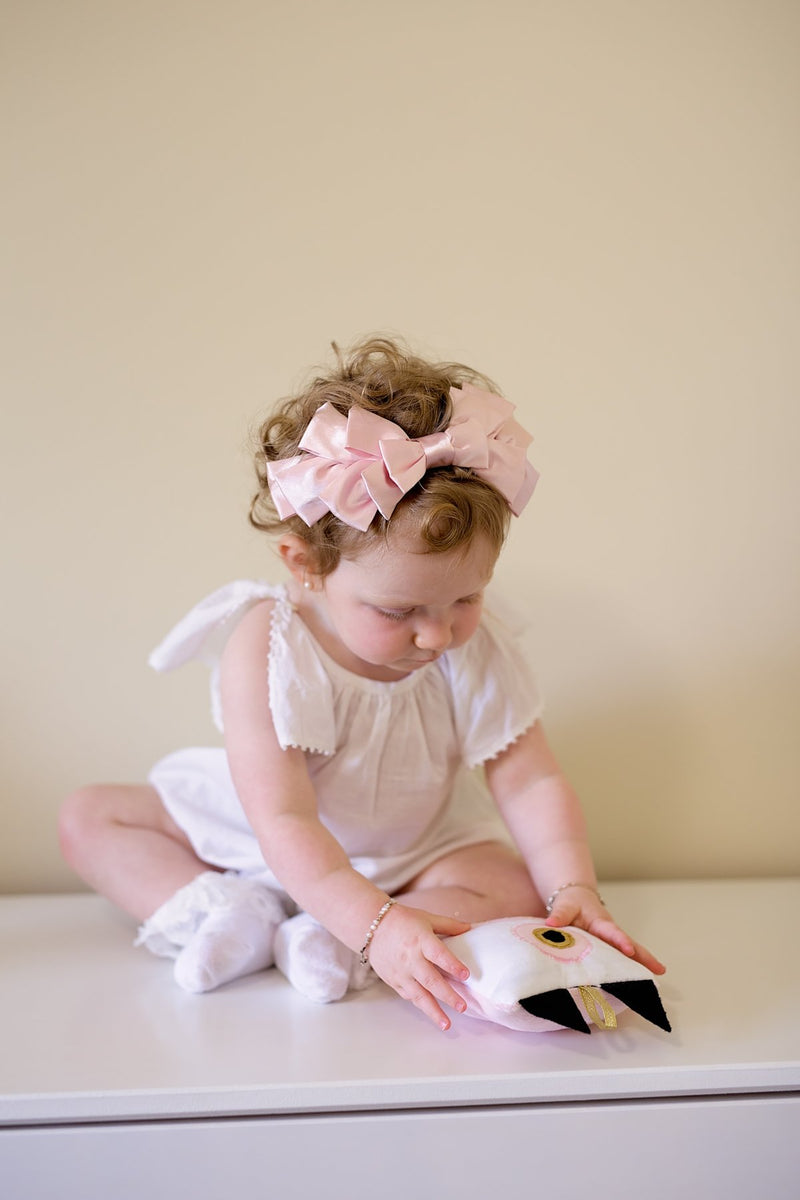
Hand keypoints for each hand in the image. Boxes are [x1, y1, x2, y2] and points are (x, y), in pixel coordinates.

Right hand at [366, 904, 472, 1029]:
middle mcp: (411, 959)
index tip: (466, 975)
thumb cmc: (402, 920)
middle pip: (431, 980)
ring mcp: (401, 972)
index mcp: (421, 940)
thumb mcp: (427, 918)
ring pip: (419, 995)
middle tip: (462, 1007)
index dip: (452, 965)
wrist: (372, 926)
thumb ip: (449, 925)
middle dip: (447, 995)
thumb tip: (470, 928)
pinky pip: (409, 995)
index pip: (439, 954)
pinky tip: (431, 1012)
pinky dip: (420, 1004)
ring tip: (447, 1024)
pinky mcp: (394, 980)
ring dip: (434, 1011)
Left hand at [546, 887, 665, 975]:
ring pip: (630, 954)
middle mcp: (610, 933)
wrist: (576, 899)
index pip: (612, 932)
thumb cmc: (572, 903)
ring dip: (642, 965)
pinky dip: (630, 969)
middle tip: (659, 969)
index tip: (628, 950)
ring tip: (656, 979)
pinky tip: (638, 983)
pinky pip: (621, 959)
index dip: (621, 941)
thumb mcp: (565, 906)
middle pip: (630, 945)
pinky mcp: (609, 949)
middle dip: (644, 956)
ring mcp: (612, 942)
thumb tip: (550, 924)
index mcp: (601, 923)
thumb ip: (559, 915)